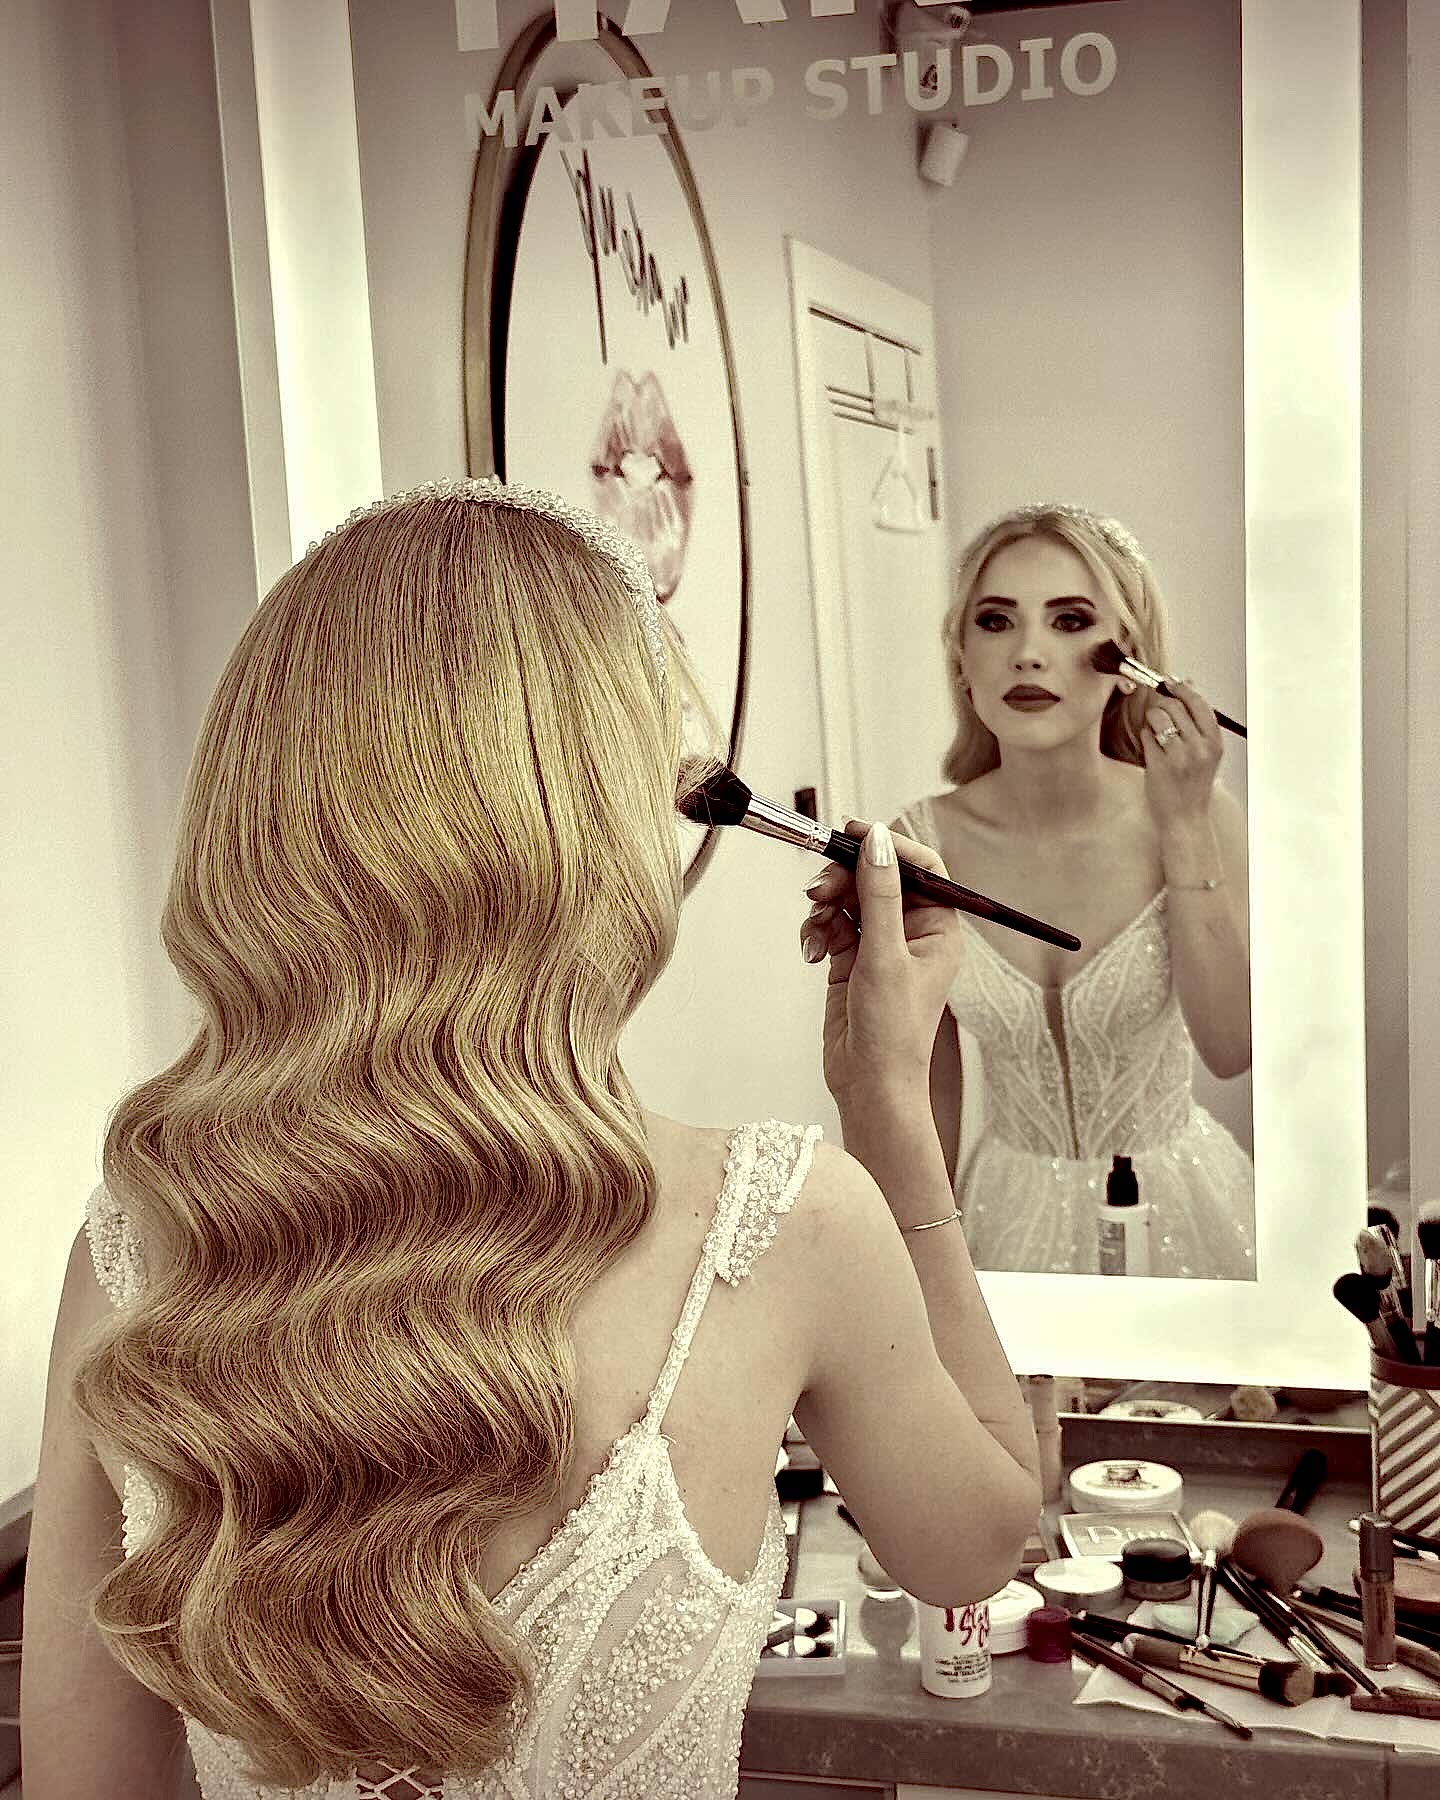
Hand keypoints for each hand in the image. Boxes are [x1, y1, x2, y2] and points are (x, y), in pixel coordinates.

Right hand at [798, 820, 963, 1102]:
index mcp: (939, 928)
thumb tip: (877, 840)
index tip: (853, 833)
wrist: (869, 1085)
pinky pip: (831, 924)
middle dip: (844, 878)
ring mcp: (880, 945)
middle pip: (876, 877)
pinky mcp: (851, 960)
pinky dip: (817, 930)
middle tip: (817, 887)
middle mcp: (912, 932)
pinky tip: (811, 951)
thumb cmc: (893, 1031)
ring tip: (813, 923)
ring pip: (848, 898)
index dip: (887, 845)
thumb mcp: (885, 955)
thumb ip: (879, 894)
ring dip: (825, 904)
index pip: (920, 867)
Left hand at [1142, 680, 1222, 827]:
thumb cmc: (1193, 783)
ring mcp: (1179, 756)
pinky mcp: (1159, 764)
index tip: (1170, 682)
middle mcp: (1199, 747)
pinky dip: (1146, 738)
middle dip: (1161, 704)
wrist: (1185, 817)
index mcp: (1214, 742)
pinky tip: (1153, 750)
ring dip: (1152, 720)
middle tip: (1158, 711)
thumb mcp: (1205, 751)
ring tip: (1156, 734)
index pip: (1198, 702)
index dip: (1181, 688)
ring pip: (1157, 717)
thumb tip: (1188, 683)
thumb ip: (1197, 719)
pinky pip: (1146, 735)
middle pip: (1174, 706)